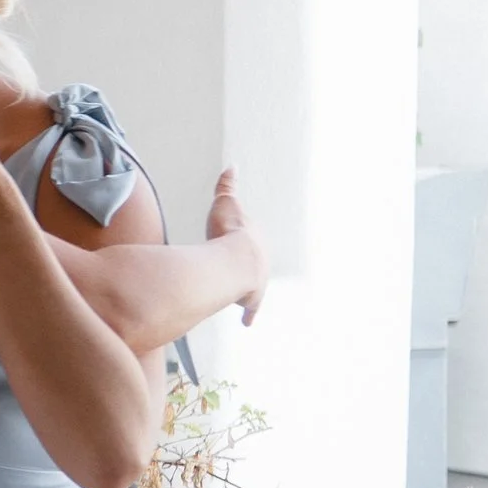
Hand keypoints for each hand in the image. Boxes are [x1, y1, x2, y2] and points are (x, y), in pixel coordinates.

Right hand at [205, 166, 266, 326]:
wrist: (237, 260)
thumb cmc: (229, 231)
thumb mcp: (226, 203)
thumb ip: (227, 186)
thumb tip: (232, 165)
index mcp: (254, 239)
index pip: (249, 239)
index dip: (241, 241)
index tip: (236, 243)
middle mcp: (261, 261)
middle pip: (255, 264)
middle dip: (247, 267)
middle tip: (237, 269)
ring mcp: (258, 281)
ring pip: (254, 286)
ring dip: (248, 289)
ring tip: (240, 295)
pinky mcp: (251, 298)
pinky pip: (251, 307)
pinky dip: (250, 313)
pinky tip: (248, 321)